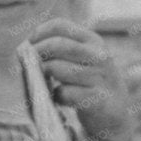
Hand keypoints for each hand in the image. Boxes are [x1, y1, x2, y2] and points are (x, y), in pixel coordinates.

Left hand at [31, 19, 131, 140]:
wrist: (115, 114)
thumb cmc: (90, 84)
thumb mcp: (84, 60)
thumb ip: (62, 51)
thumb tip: (25, 49)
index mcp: (93, 41)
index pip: (61, 26)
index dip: (40, 33)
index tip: (29, 43)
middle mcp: (98, 55)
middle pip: (58, 45)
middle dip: (37, 53)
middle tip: (28, 64)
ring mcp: (100, 77)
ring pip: (58, 68)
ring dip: (44, 75)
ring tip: (42, 82)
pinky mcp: (96, 99)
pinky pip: (65, 93)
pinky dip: (56, 96)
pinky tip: (59, 98)